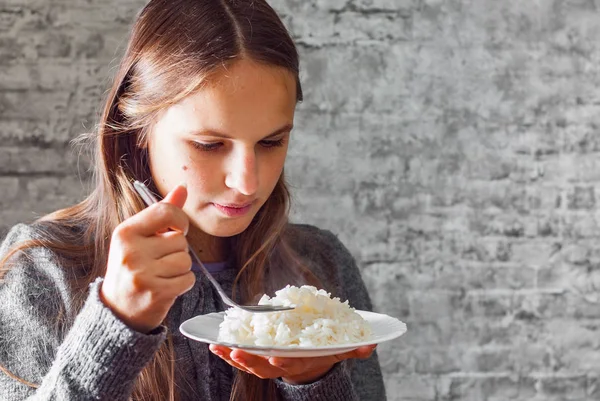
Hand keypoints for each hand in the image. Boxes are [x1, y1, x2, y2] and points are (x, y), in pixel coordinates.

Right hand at [100, 184, 194, 332]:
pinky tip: (166, 287)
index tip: (176, 231)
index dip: (180, 221)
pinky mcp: (155, 293)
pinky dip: (183, 284)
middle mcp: (131, 251)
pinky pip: (188, 279)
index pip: (165, 212)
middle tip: (159, 263)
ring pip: (186, 260)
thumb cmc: (133, 267)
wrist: (117, 311)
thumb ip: (162, 212)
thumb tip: (183, 187)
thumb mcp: (140, 237)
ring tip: (161, 275)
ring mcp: (142, 273)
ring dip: (180, 269)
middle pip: (180, 240)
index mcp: (125, 232)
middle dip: (177, 251)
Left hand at [209, 344, 376, 383]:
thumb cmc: (324, 352)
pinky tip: (214, 344)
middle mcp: (283, 364)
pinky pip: (241, 357)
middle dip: (250, 361)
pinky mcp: (257, 357)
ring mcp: (268, 363)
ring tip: (218, 347)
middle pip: (264, 366)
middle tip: (236, 352)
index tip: (274, 358)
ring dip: (233, 356)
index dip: (283, 362)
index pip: (292, 363)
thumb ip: (354, 349)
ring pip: (249, 363)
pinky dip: (227, 353)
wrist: (311, 363)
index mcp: (302, 361)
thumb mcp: (341, 350)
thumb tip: (371, 344)